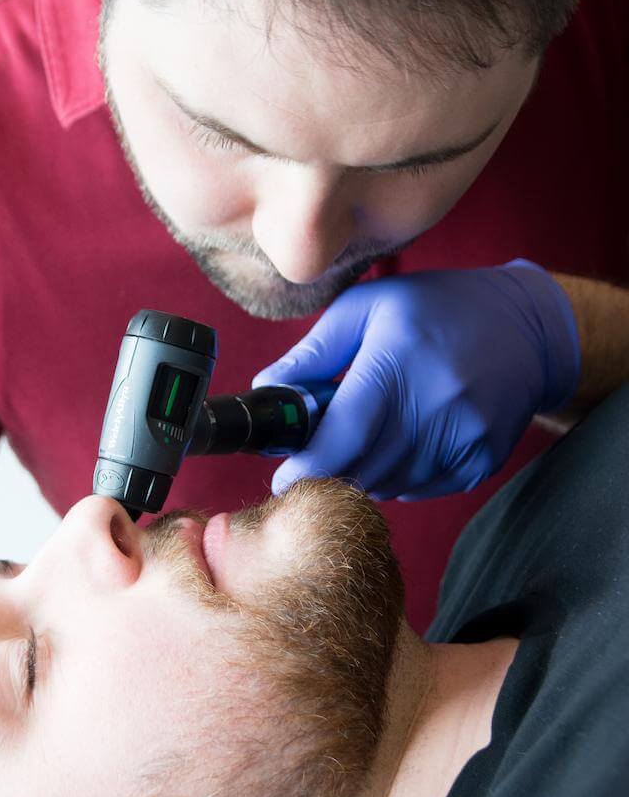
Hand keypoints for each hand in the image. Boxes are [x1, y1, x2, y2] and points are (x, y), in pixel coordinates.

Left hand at [251, 260, 580, 500]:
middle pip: (363, 467)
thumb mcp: (368, 307)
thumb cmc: (435, 309)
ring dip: (365, 471)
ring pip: (389, 484)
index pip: (344, 435)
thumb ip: (314, 351)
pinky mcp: (482, 458)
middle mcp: (437, 401)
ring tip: (368, 437)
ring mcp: (464, 435)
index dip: (307, 466)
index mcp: (399, 359)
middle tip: (317, 456)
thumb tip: (268, 388)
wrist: (528, 327)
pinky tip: (405, 441)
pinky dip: (400, 476)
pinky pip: (421, 488)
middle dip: (330, 470)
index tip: (282, 479)